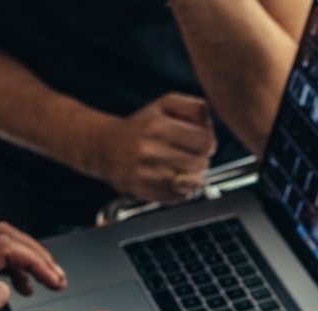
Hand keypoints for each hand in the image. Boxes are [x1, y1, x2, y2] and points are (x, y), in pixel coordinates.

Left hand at [0, 223, 66, 310]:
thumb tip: (1, 288)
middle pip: (3, 236)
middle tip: (57, 280)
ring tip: (47, 282)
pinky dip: (13, 266)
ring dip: (27, 258)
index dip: (35, 259)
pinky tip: (20, 287)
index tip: (54, 282)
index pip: (3, 247)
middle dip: (37, 255)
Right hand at [93, 93, 217, 202]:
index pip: (206, 142)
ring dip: (193, 176)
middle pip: (202, 163)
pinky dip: (181, 190)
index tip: (197, 141)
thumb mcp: (167, 105)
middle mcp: (150, 151)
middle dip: (200, 159)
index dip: (208, 142)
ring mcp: (146, 174)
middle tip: (186, 154)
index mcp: (157, 126)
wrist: (106, 146)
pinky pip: (180, 197)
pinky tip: (170, 178)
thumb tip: (211, 129)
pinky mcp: (143, 192)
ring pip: (194, 183)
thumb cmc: (144, 125)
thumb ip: (195, 108)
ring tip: (180, 166)